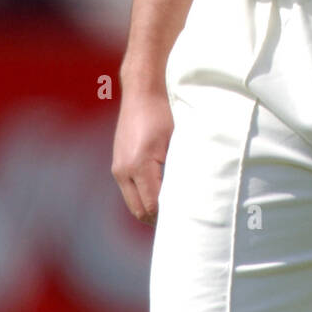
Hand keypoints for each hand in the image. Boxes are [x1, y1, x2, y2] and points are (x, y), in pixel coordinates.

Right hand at [111, 88, 173, 224]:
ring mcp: (118, 167)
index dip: (168, 216)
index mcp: (140, 164)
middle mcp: (124, 170)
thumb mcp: (179, 139)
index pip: (152, 205)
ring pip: (133, 202)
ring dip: (149, 208)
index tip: (186, 219)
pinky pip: (129, 190)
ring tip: (172, 209)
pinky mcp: (117, 164)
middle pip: (139, 210)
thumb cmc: (165, 111)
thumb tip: (193, 194)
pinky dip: (143, 196)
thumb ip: (182, 167)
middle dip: (158, 218)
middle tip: (181, 220)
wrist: (142, 90)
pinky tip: (161, 193)